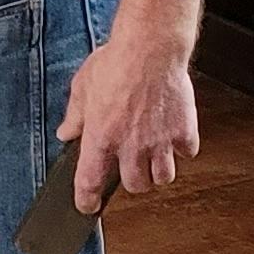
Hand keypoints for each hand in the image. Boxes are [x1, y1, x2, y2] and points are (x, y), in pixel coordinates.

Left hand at [58, 19, 198, 213]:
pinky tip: (173, 136)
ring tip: (152, 157)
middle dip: (131, 181)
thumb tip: (66, 133)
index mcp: (101, 137)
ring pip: (163, 177)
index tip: (87, 206)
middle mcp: (131, 146)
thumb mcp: (82, 86)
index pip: (90, 182)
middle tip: (129, 167)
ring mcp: (160, 141)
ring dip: (157, 171)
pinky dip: (181, 149)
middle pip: (135, 186)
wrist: (151, 47)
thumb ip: (75, 115)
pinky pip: (186, 154)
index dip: (87, 200)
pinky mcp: (184, 131)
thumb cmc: (115, 62)